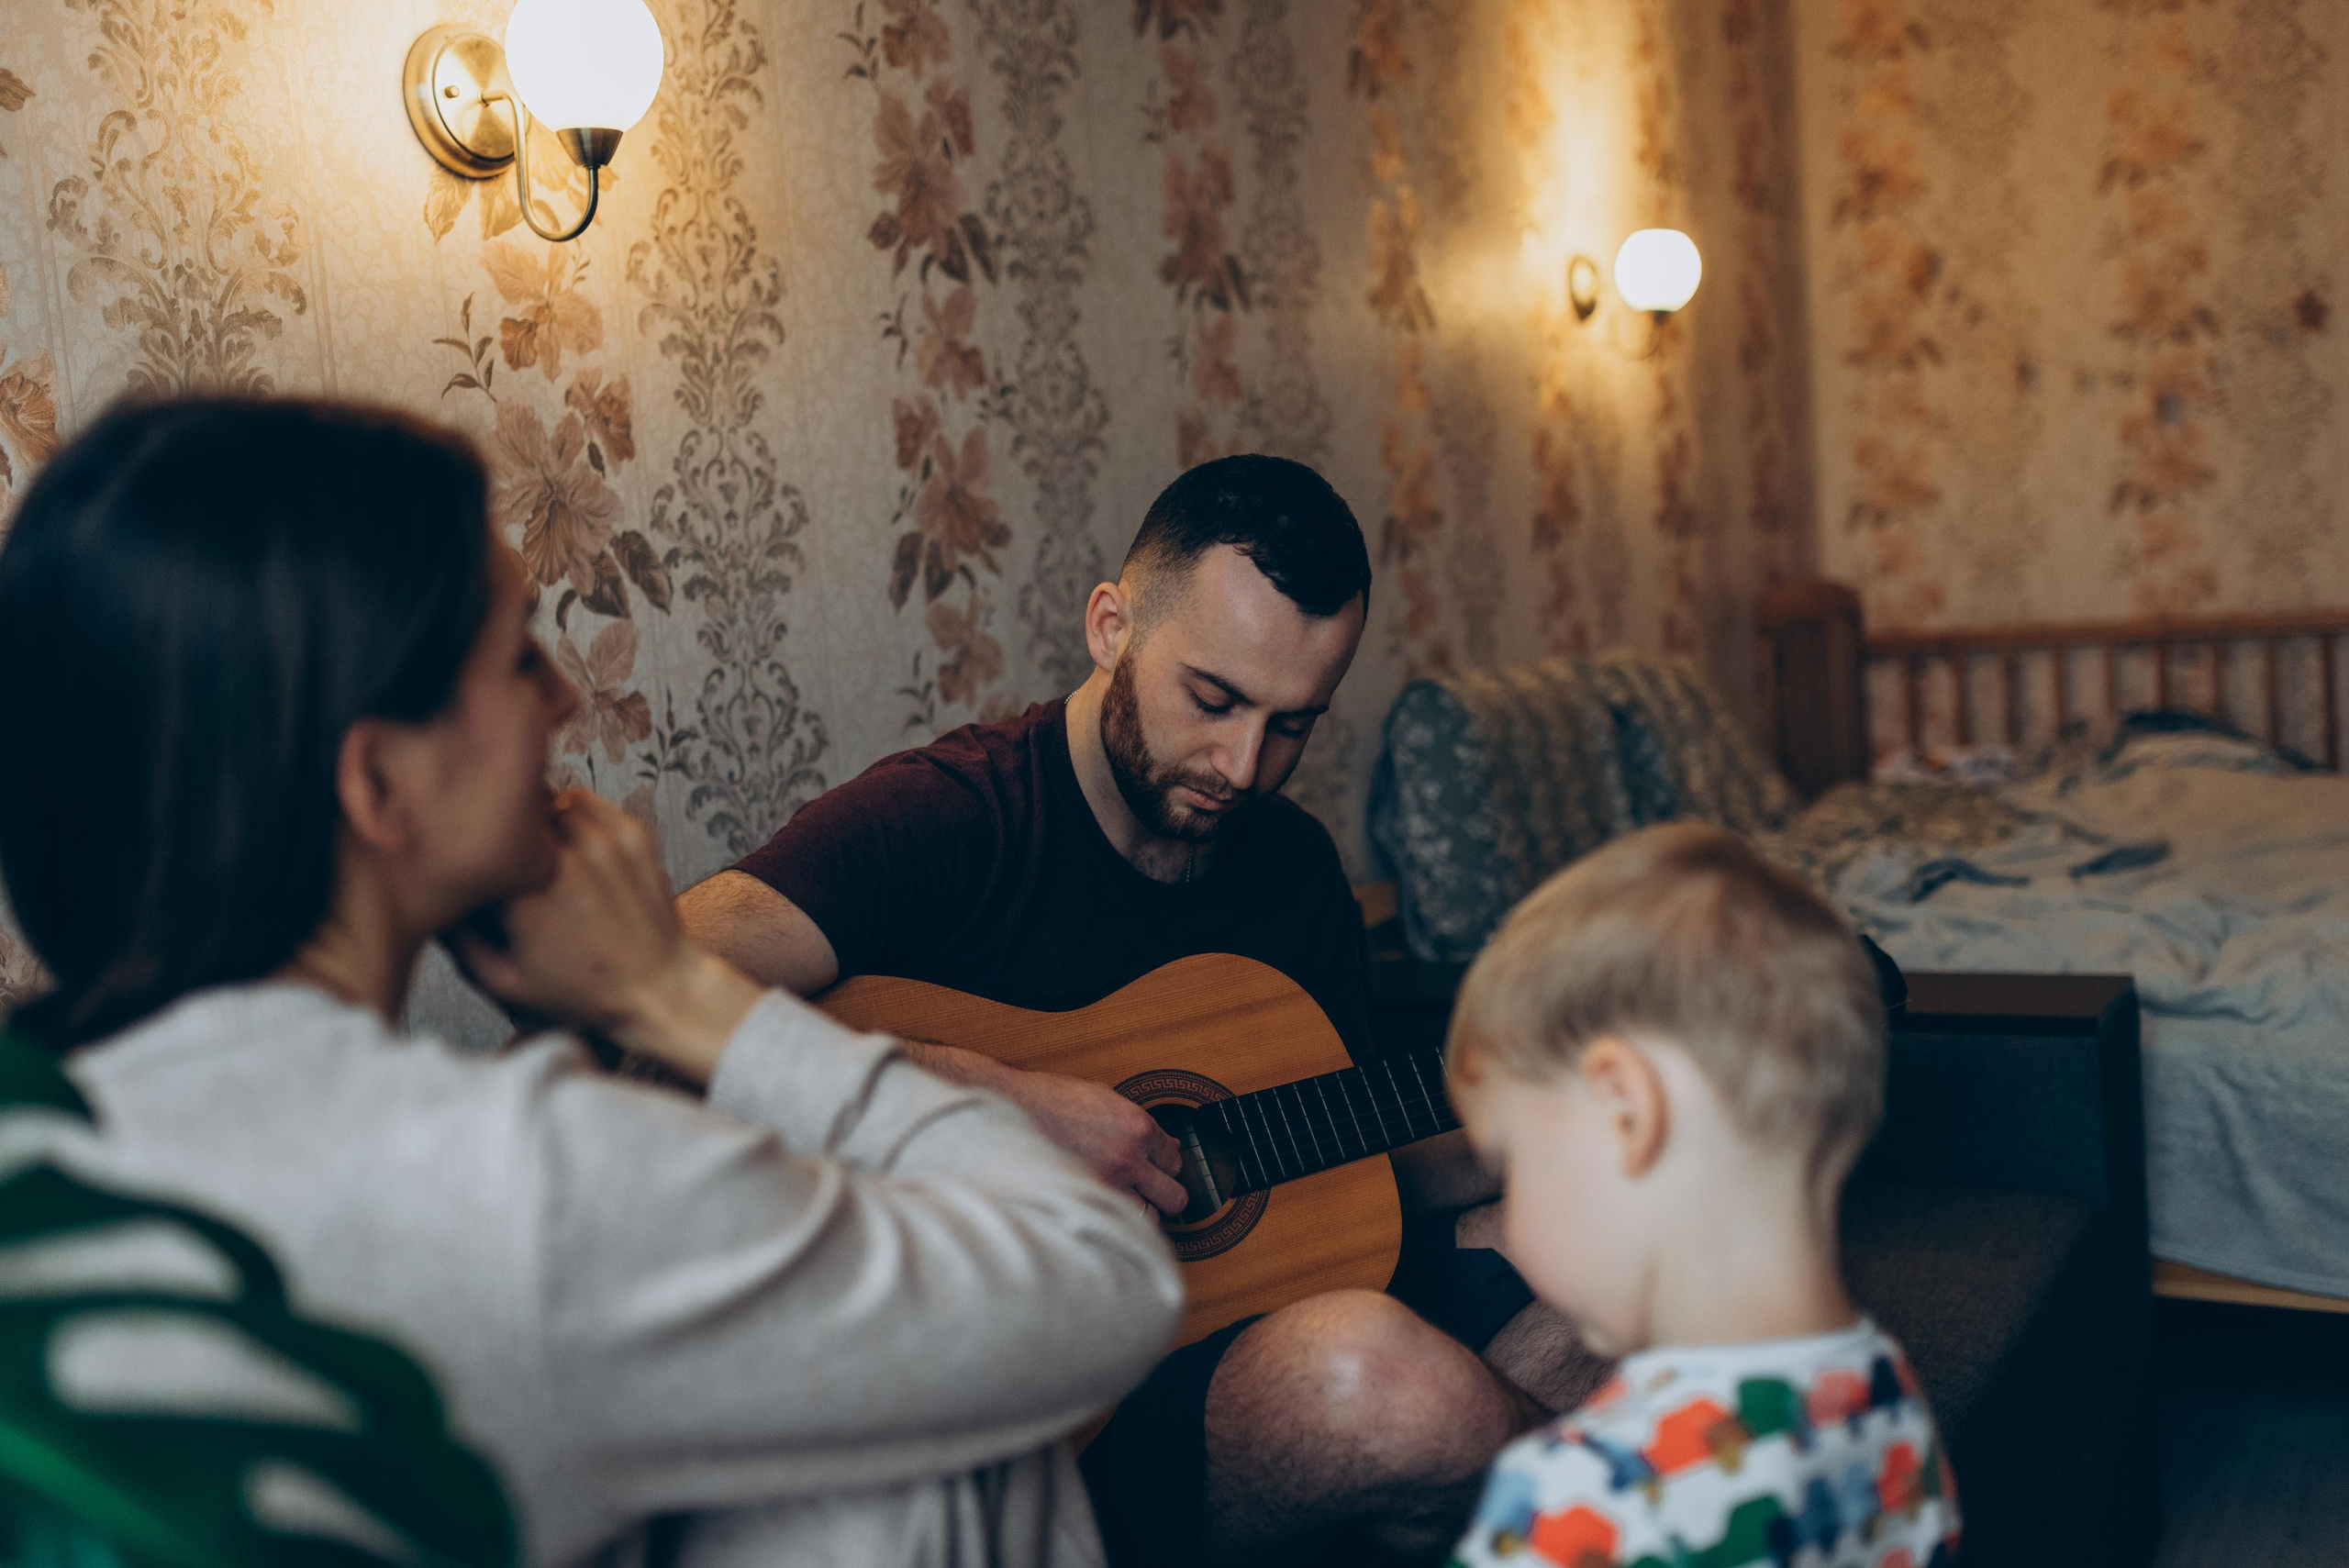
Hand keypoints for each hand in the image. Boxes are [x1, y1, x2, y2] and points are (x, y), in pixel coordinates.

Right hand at [450, 790, 761, 1082]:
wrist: (658, 989)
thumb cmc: (577, 991)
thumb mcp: (503, 982)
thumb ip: (457, 940)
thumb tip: (426, 895)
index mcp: (525, 897)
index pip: (477, 841)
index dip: (467, 844)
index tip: (467, 857)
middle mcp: (564, 861)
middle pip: (512, 811)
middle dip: (503, 828)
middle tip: (502, 850)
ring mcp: (604, 843)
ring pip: (548, 798)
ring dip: (536, 818)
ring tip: (535, 850)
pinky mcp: (634, 835)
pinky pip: (586, 801)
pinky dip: (571, 813)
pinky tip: (569, 845)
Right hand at [1000, 1069, 1189, 1216]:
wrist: (1009, 1108)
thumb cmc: (1049, 1099)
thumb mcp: (1101, 1097)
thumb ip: (1135, 1123)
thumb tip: (1165, 1143)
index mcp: (1136, 1125)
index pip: (1174, 1159)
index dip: (1164, 1165)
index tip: (1157, 1169)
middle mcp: (1128, 1157)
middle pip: (1174, 1196)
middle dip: (1165, 1195)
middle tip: (1152, 1193)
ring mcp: (1107, 1184)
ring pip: (1150, 1218)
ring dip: (1141, 1213)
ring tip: (1126, 1206)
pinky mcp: (1083, 1200)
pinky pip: (1115, 1223)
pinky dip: (1114, 1222)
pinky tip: (1106, 1213)